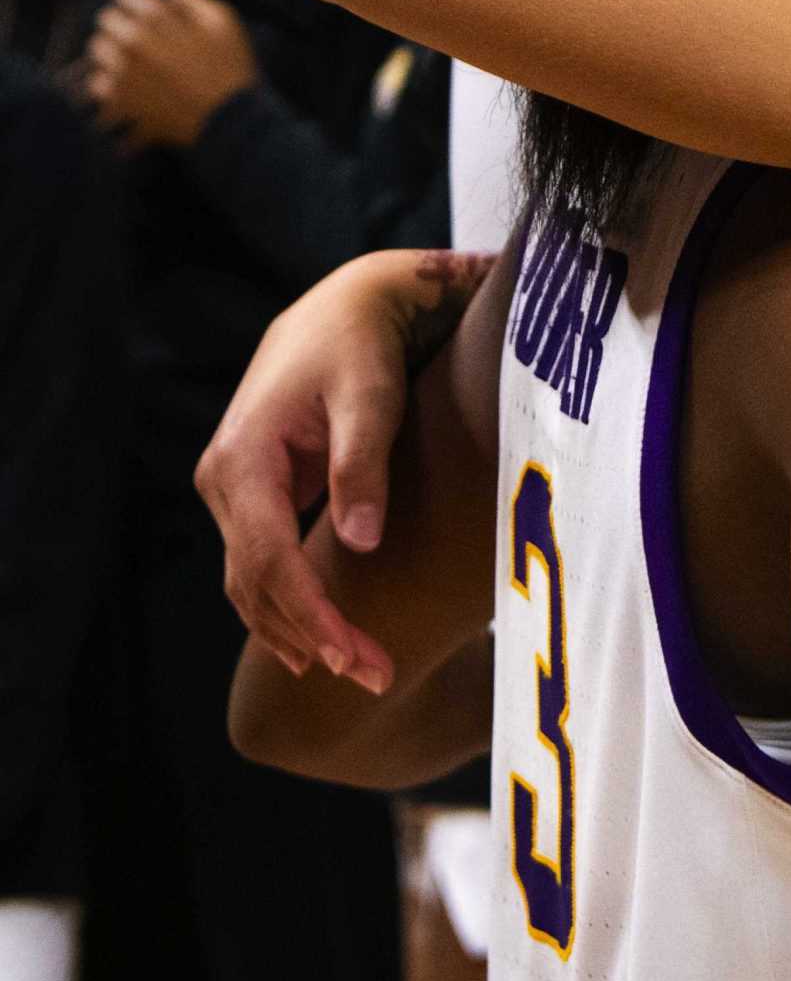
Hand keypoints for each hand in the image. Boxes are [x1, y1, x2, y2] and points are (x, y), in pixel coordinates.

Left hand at [84, 0, 260, 147]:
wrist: (231, 119)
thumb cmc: (231, 67)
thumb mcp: (223, 22)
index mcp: (158, 17)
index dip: (134, 2)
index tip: (142, 12)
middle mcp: (134, 41)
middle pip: (105, 20)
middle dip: (119, 25)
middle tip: (137, 37)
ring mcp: (124, 72)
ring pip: (96, 51)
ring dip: (109, 52)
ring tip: (128, 60)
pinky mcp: (121, 100)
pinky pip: (97, 84)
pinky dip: (108, 83)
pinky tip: (127, 85)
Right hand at [196, 248, 490, 688]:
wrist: (346, 305)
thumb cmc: (361, 345)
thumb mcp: (370, 395)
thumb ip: (363, 465)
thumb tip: (360, 542)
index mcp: (242, 460)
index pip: (269, 561)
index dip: (312, 616)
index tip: (356, 658)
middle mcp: (224, 481)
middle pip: (256, 584)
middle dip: (312, 636)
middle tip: (376, 675)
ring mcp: (234, 492)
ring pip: (252, 583)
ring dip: (299, 631)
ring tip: (360, 670)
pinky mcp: (256, 495)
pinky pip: (262, 565)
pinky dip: (289, 606)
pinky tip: (321, 642)